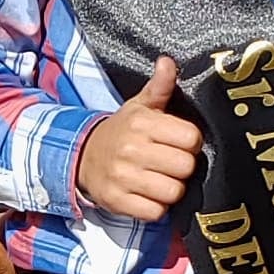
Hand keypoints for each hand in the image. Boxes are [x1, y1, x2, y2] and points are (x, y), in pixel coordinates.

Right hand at [75, 54, 201, 221]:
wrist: (82, 156)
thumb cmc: (121, 131)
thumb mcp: (138, 106)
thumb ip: (159, 87)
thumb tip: (168, 61)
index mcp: (141, 124)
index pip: (191, 138)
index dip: (190, 143)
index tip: (179, 143)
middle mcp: (131, 149)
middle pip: (186, 167)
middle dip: (182, 168)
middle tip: (170, 164)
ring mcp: (123, 177)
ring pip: (173, 192)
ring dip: (171, 189)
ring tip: (160, 180)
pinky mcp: (117, 201)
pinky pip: (156, 212)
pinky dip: (156, 208)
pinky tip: (148, 195)